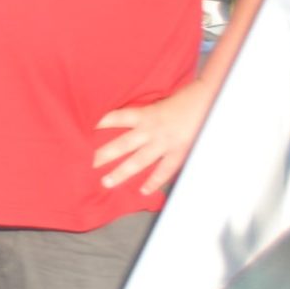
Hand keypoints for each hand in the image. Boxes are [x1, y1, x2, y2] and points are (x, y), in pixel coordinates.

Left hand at [93, 77, 216, 195]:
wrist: (209, 100)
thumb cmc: (183, 97)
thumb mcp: (158, 99)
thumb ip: (142, 111)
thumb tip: (123, 116)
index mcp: (145, 113)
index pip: (115, 117)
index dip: (98, 123)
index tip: (80, 129)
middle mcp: (151, 130)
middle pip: (122, 144)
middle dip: (103, 154)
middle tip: (86, 164)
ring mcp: (165, 143)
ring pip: (139, 161)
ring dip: (122, 172)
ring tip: (106, 182)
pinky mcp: (179, 152)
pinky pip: (164, 170)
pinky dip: (154, 181)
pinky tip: (143, 191)